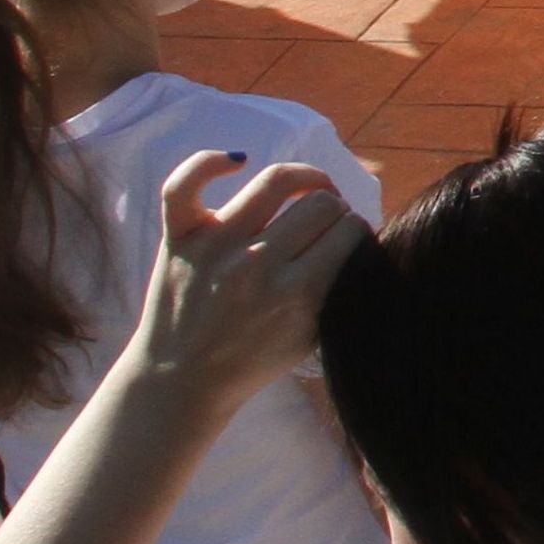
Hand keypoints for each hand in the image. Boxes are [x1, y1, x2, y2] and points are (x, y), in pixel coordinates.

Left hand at [122, 152, 356, 408]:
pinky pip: (185, 183)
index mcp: (299, 294)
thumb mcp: (312, 336)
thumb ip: (340, 288)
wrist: (181, 382)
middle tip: (327, 225)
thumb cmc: (252, 361)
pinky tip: (237, 161)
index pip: (351, 230)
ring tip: (308, 189)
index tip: (349, 242)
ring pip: (277, 180)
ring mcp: (216, 246)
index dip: (357, 231)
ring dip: (305, 177)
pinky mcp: (179, 237)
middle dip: (335, 209)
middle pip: (322, 204)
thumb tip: (364, 238)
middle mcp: (259, 264)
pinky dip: (210, 162)